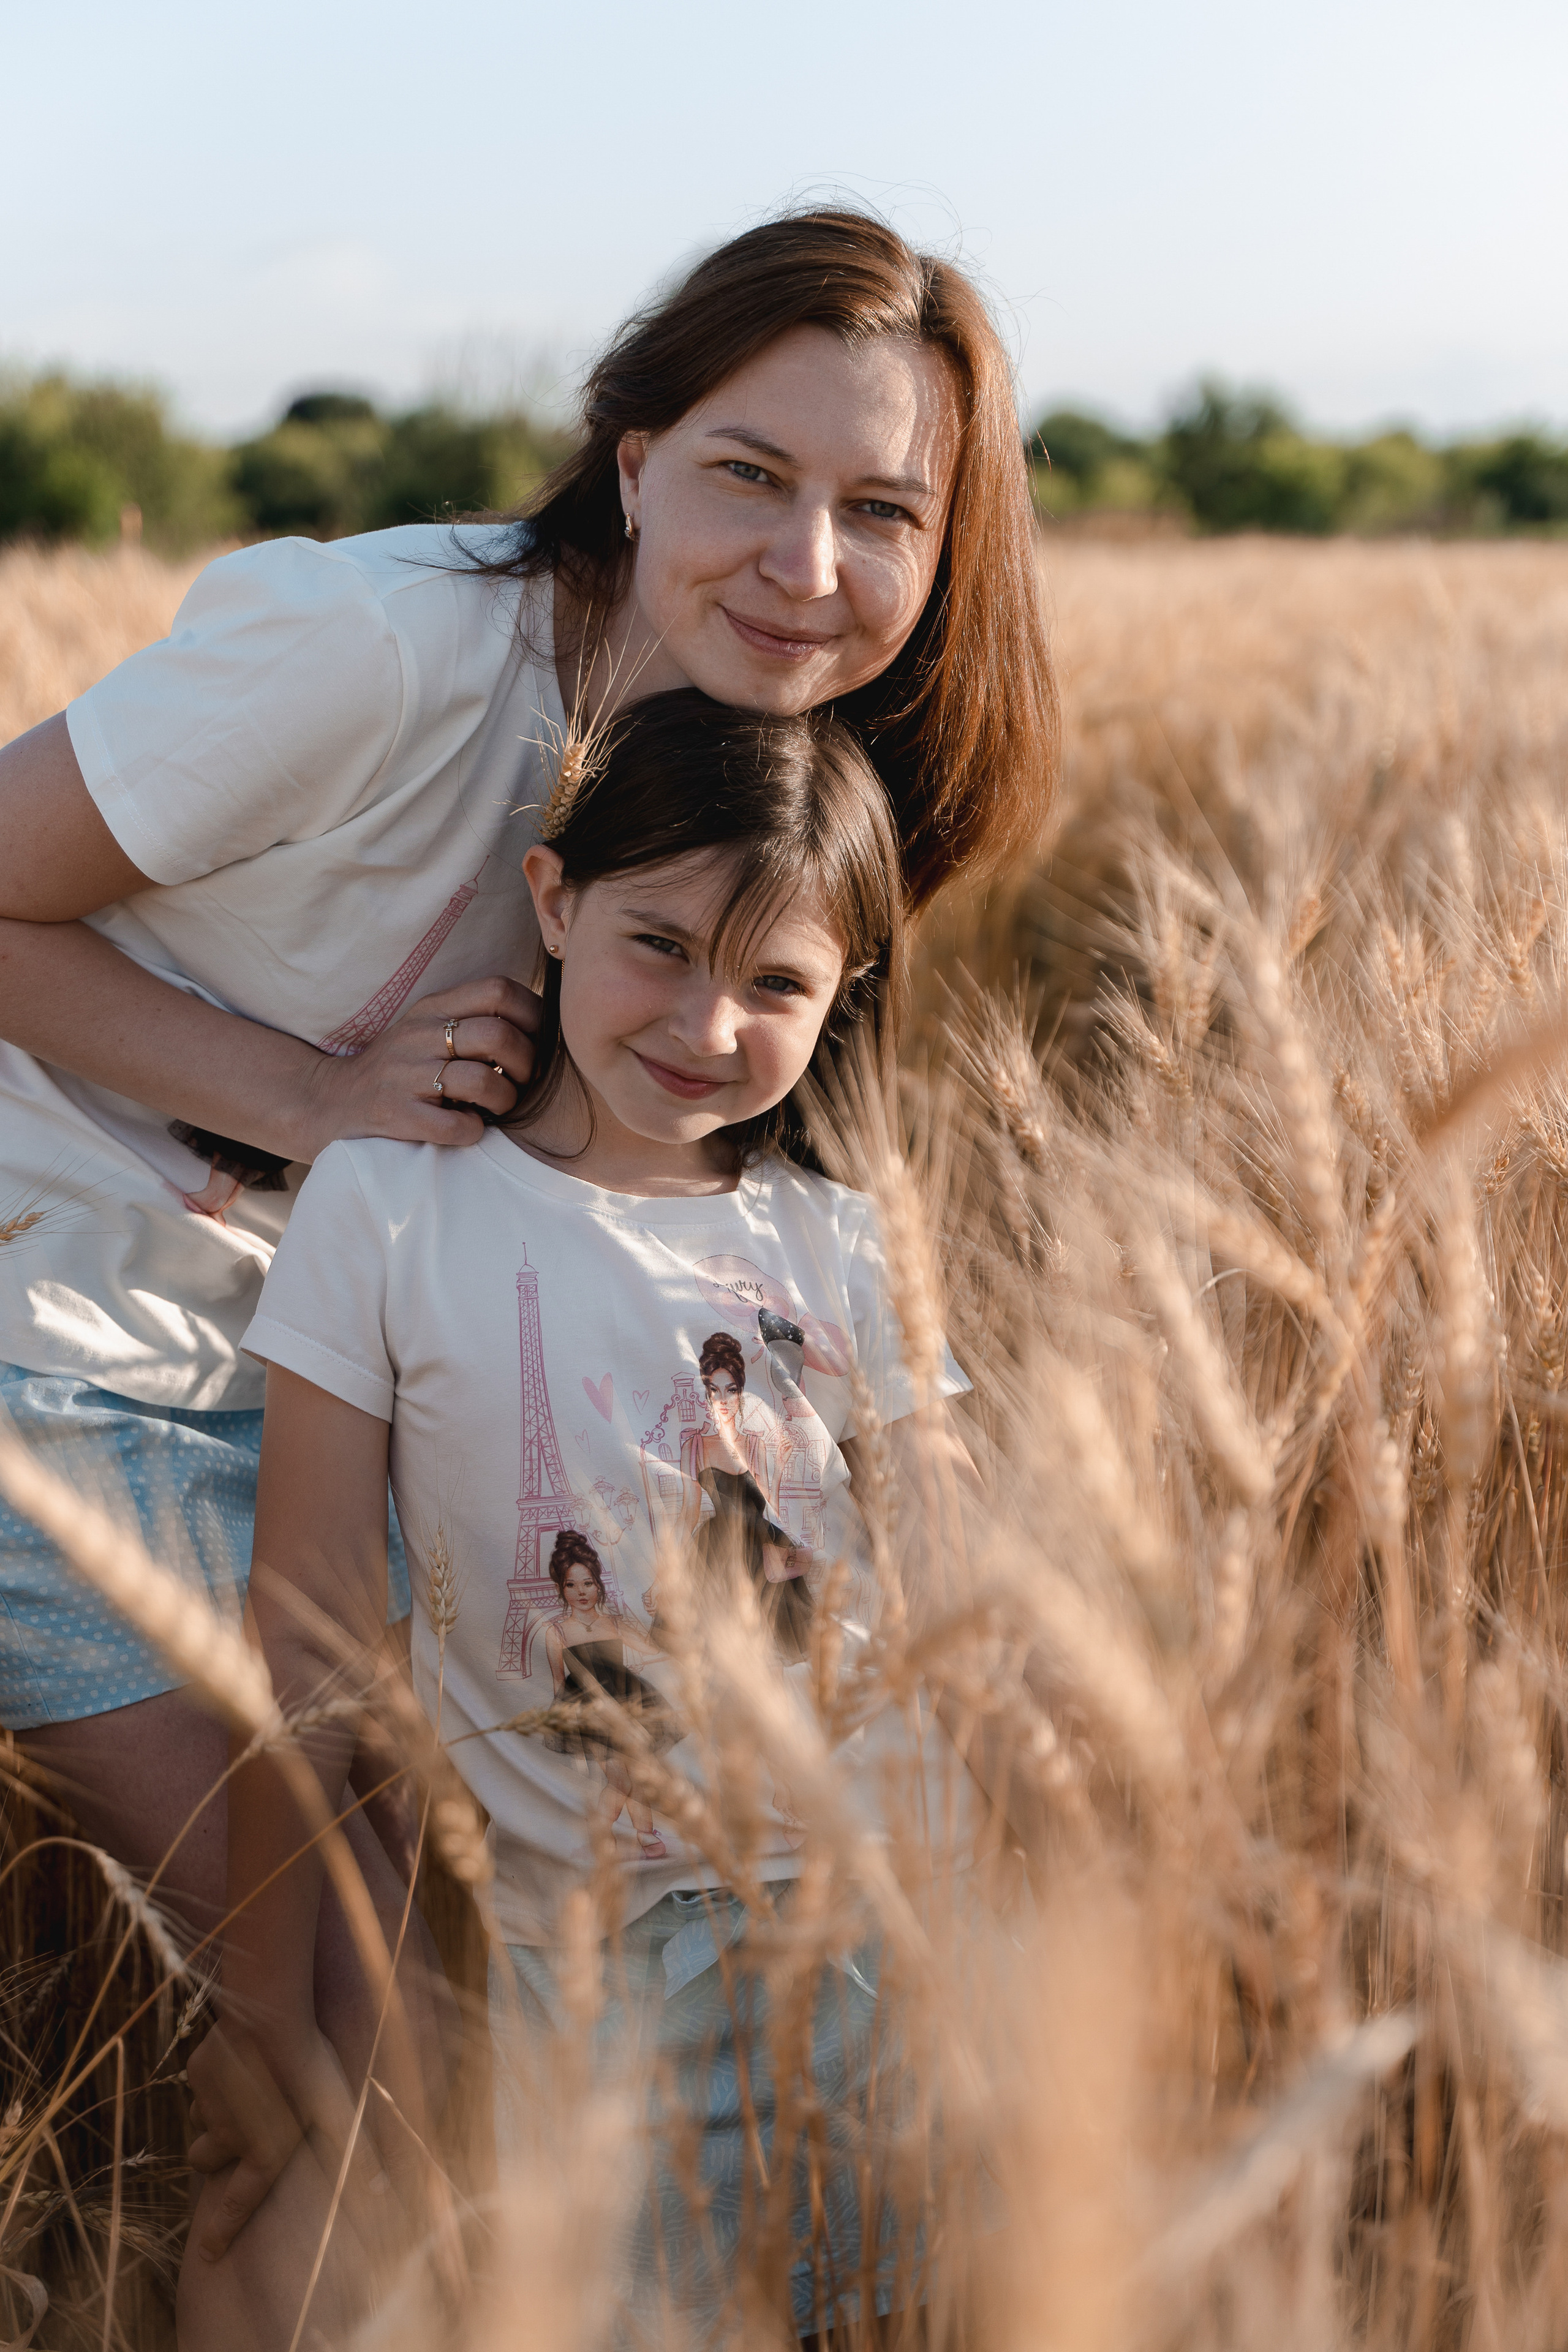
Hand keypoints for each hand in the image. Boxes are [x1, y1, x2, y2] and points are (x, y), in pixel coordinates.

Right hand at [186, 2015, 374, 2263]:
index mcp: (261, 2152)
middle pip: (202, 2161)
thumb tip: (382, 2192)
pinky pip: (201, 2083)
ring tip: (243, 2093)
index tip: (205, 2254)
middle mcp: (227, 2136)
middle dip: (210, 2157)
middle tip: (231, 2140)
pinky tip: (239, 2058)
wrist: (271, 2020)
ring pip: (200, 2120)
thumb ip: (356, 2154)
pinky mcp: (199, 2073)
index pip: (236, 2205)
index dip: (220, 2233)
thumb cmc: (309, 2068)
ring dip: (214, 2115)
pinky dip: (213, 2080)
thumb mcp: (340, 2113)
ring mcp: (208, 2105)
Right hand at [298, 976, 540, 1157]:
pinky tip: (469, 1127)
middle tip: (524, 1081)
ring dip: (505, 1099)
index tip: (538, 1041)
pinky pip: (455, 1126)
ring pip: (481, 1081)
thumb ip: (475, 1017)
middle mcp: (419, 1036)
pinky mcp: (396, 1116)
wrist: (332, 1101)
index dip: (533, 1015)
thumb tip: (546, 1024)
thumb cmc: (401, 1066)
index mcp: (433, 1007)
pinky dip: (475, 1131)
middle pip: (498, 1035)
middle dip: (527, 1063)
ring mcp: (405, 1076)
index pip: (498, 990)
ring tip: (499, 1106)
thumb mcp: (429, 1027)